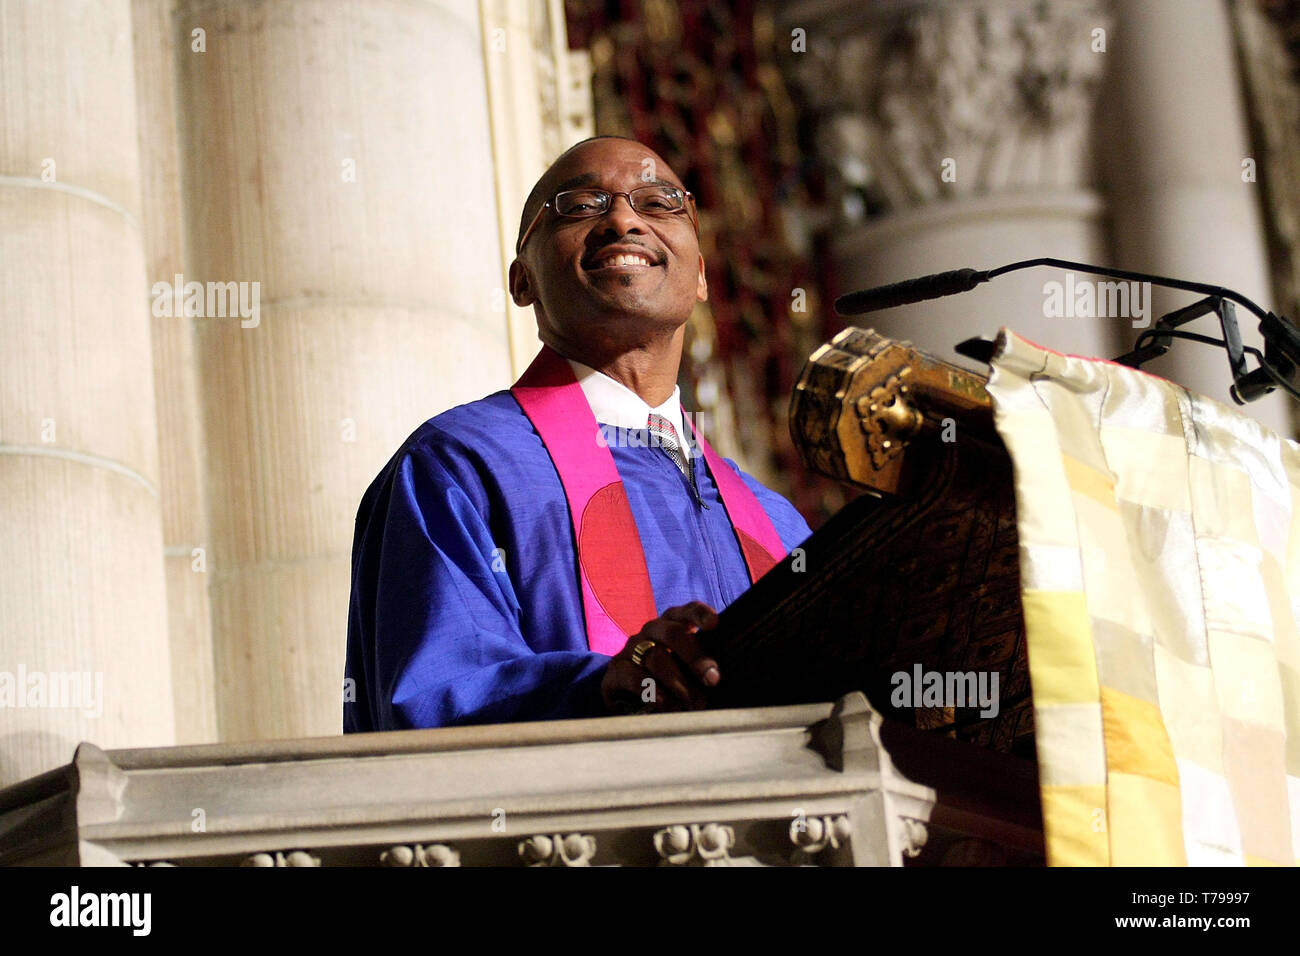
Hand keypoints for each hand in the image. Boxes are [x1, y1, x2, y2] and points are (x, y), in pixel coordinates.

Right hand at [601, 601, 720, 713]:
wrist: (635, 704)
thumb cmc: (676, 684)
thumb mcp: (693, 671)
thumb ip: (706, 666)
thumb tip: (721, 675)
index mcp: (674, 624)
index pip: (687, 612)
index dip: (699, 614)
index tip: (713, 624)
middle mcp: (652, 631)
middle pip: (672, 633)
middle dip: (695, 656)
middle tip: (712, 679)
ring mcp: (631, 649)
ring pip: (655, 657)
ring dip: (679, 682)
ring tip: (695, 704)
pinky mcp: (615, 670)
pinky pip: (631, 674)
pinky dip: (651, 689)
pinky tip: (666, 704)